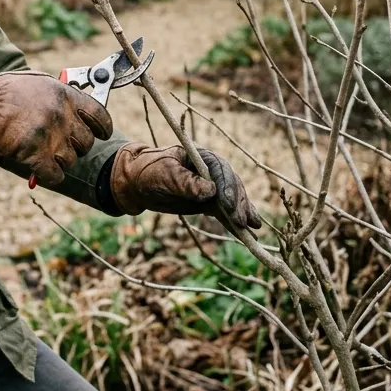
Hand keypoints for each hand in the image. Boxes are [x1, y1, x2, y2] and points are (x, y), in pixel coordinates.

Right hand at [0, 66, 112, 186]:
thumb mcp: (38, 82)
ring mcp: (50, 136)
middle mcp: (62, 115)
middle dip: (75, 145)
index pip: (99, 116)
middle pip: (86, 142)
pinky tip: (41, 169)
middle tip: (60, 143)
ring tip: (44, 152)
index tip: (101, 134)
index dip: (102, 128)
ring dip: (59, 160)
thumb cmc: (4, 91)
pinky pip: (55, 175)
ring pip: (71, 160)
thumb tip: (79, 107)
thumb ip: (61, 94)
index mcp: (65, 95)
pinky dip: (50, 175)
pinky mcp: (35, 155)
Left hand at [109, 142, 260, 228]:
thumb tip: (210, 191)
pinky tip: (250, 232)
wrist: (136, 183)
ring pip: (233, 199)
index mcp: (201, 157)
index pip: (221, 170)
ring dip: (244, 212)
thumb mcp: (164, 174)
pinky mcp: (208, 202)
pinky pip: (226, 212)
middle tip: (242, 222)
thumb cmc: (148, 172)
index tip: (228, 206)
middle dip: (238, 203)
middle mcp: (210, 171)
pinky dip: (236, 221)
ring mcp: (211, 187)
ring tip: (254, 228)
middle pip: (232, 185)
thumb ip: (185, 182)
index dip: (227, 188)